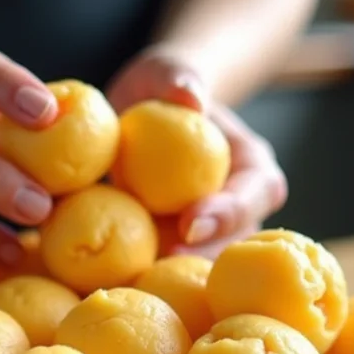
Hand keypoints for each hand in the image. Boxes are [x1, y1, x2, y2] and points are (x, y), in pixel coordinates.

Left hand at [105, 47, 287, 259]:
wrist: (142, 111)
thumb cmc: (163, 86)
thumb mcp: (165, 71)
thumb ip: (178, 77)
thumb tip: (189, 97)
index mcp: (253, 173)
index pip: (251, 197)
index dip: (225, 214)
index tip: (188, 223)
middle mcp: (239, 214)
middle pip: (230, 246)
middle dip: (195, 259)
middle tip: (153, 265)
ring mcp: (207, 239)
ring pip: (196, 268)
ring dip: (165, 277)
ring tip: (125, 282)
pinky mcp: (174, 251)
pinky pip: (160, 271)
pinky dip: (136, 276)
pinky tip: (101, 280)